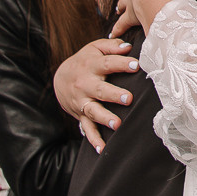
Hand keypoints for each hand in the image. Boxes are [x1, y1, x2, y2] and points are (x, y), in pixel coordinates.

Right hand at [54, 38, 139, 152]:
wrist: (60, 78)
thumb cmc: (85, 61)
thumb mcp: (95, 48)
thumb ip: (111, 46)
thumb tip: (128, 46)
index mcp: (92, 66)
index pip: (108, 64)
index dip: (122, 64)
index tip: (136, 65)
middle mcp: (86, 84)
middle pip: (100, 90)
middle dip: (113, 95)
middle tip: (128, 99)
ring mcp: (82, 101)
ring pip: (93, 111)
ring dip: (104, 118)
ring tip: (117, 124)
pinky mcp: (81, 115)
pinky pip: (87, 129)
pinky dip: (94, 140)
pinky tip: (102, 149)